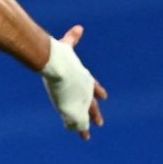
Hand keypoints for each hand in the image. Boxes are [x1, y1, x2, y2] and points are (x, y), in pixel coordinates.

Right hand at [40, 25, 107, 139]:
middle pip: (91, 104)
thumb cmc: (58, 54)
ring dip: (86, 125)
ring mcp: (79, 100)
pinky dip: (79, 129)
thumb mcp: (66, 46)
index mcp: (84, 77)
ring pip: (85, 116)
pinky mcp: (73, 109)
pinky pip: (78, 123)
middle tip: (100, 123)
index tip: (105, 97)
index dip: (98, 91)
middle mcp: (85, 90)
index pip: (93, 85)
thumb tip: (79, 28)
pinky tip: (82, 136)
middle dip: (94, 112)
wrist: (57, 65)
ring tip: (87, 135)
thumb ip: (72, 39)